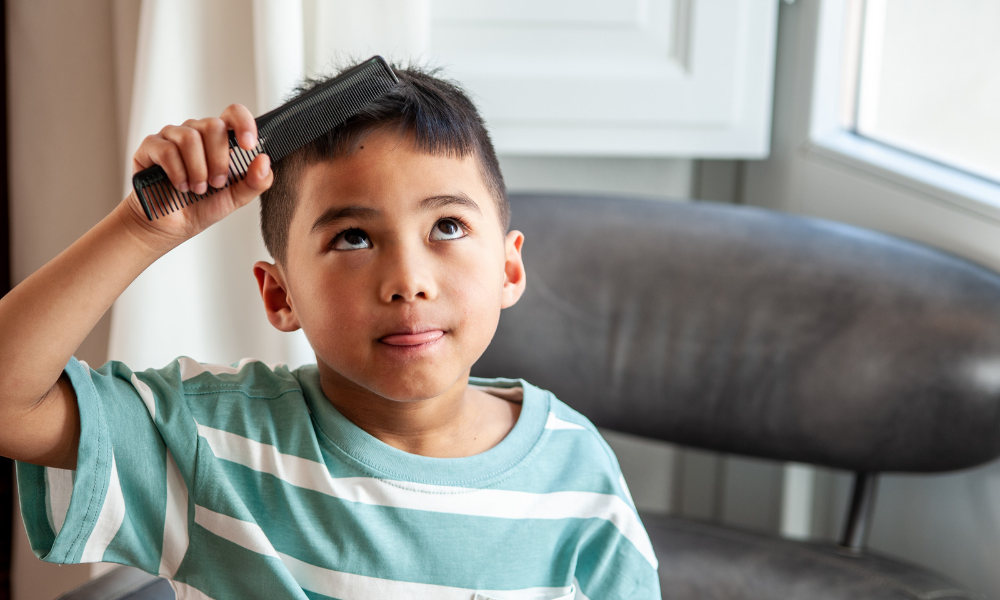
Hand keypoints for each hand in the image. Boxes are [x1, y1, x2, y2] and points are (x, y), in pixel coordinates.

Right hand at [122, 103, 272, 251]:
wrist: (170, 226)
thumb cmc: (201, 206)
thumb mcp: (235, 198)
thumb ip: (255, 181)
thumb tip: (264, 160)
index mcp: (219, 140)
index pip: (233, 113)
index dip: (244, 123)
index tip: (249, 146)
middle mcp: (195, 132)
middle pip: (213, 125)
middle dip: (218, 160)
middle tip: (215, 183)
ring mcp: (171, 136)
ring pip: (190, 138)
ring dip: (197, 169)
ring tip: (197, 189)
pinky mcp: (151, 146)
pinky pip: (167, 149)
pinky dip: (178, 172)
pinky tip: (180, 186)